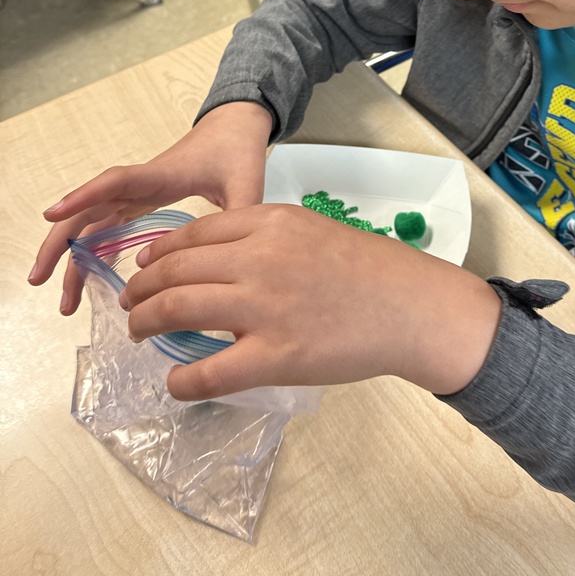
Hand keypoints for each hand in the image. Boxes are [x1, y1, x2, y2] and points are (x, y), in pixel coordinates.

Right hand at [30, 101, 273, 314]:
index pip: (115, 183)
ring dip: (73, 258)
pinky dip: (96, 251)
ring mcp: (139, 193)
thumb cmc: (237, 149)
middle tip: (38, 280)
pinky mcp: (144, 200)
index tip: (51, 217)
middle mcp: (141, 183)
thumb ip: (240, 215)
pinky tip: (90, 280)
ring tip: (65, 302)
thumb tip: (236, 257)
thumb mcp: (246, 182)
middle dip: (59, 244)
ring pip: (94, 223)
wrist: (236, 125)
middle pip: (88, 210)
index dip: (83, 197)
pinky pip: (110, 226)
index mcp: (161, 175)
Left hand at [118, 204, 502, 398]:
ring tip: (138, 332)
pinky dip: (182, 380)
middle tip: (131, 304)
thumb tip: (212, 260)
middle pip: (176, 270)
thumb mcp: (310, 229)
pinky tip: (175, 383)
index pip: (192, 235)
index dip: (158, 255)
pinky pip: (209, 372)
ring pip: (179, 310)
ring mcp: (266, 307)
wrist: (412, 305)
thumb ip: (261, 237)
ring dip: (147, 323)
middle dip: (142, 289)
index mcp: (268, 223)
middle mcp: (259, 258)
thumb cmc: (368, 268)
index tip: (145, 268)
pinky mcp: (277, 356)